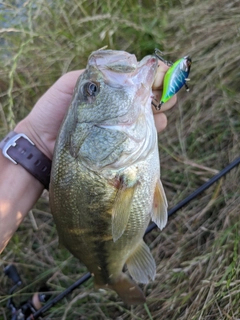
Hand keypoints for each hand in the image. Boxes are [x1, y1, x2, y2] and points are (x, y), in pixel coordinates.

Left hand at [15, 61, 175, 159]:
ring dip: (161, 109)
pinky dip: (154, 127)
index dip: (151, 74)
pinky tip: (159, 123)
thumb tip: (127, 64)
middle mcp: (116, 108)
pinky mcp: (119, 145)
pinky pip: (142, 136)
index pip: (134, 79)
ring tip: (166, 105)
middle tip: (170, 90)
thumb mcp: (70, 85)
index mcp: (107, 91)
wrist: (41, 144)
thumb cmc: (52, 111)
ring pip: (149, 115)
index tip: (163, 71)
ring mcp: (119, 127)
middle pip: (146, 97)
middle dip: (162, 90)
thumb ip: (95, 74)